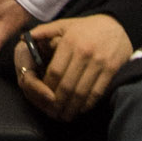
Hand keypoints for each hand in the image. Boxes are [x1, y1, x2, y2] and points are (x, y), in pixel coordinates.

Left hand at [15, 14, 133, 119]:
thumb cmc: (87, 27)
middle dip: (58, 103)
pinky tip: (81, 109)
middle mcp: (84, 53)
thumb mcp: (65, 24)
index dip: (48, 88)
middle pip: (67, 85)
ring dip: (72, 108)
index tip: (44, 97)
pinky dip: (88, 104)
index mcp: (70, 42)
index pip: (54, 72)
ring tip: (65, 116)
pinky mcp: (112, 69)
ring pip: (81, 92)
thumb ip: (44, 31)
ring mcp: (99, 62)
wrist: (118, 25)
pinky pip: (97, 92)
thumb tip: (24, 38)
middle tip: (53, 113)